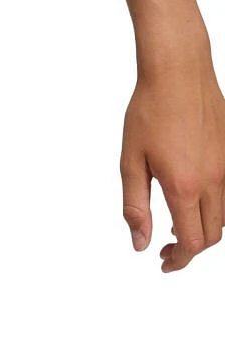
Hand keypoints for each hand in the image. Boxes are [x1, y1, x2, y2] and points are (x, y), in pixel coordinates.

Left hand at [121, 67, 224, 271]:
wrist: (178, 72)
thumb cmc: (149, 113)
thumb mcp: (130, 164)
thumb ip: (136, 208)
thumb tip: (141, 243)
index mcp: (184, 185)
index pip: (192, 242)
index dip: (180, 261)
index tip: (164, 264)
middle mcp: (213, 178)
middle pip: (213, 235)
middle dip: (190, 250)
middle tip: (165, 252)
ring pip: (224, 216)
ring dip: (203, 230)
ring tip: (175, 229)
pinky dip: (213, 209)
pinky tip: (190, 204)